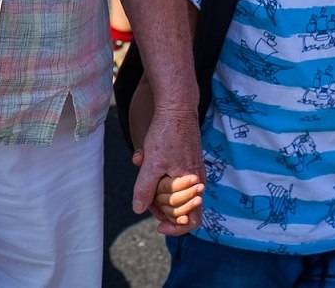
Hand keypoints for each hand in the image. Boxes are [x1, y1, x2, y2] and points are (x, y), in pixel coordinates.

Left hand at [131, 104, 204, 234]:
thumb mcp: (152, 164)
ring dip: (153, 183)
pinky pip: (168, 174)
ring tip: (140, 163)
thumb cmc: (167, 134)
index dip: (176, 228)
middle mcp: (195, 181)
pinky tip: (141, 156)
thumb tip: (139, 209)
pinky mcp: (183, 159)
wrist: (177, 105)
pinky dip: (154, 170)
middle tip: (143, 194)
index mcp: (193, 186)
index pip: (192, 220)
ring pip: (171, 189)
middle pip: (177, 207)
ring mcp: (190, 170)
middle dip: (158, 203)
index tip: (158, 226)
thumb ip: (145, 189)